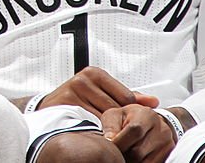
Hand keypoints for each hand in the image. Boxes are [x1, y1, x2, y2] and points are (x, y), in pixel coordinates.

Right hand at [38, 66, 159, 117]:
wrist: (50, 108)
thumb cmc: (80, 101)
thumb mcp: (103, 94)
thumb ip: (129, 98)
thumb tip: (154, 101)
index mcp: (96, 74)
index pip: (126, 97)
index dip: (126, 112)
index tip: (120, 118)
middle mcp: (84, 79)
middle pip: (115, 108)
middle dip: (115, 121)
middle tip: (110, 126)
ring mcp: (74, 90)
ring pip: (103, 117)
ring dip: (104, 127)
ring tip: (99, 127)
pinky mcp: (66, 103)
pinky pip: (90, 122)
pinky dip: (94, 130)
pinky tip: (91, 129)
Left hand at [102, 104, 175, 162]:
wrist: (153, 123)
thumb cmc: (130, 118)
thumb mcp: (116, 115)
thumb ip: (110, 126)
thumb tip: (109, 140)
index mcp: (147, 115)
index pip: (135, 130)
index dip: (119, 141)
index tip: (109, 144)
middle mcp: (162, 130)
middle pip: (138, 151)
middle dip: (123, 152)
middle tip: (116, 149)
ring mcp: (167, 145)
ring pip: (144, 161)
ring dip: (130, 160)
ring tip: (125, 151)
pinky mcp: (168, 156)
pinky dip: (139, 162)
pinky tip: (133, 156)